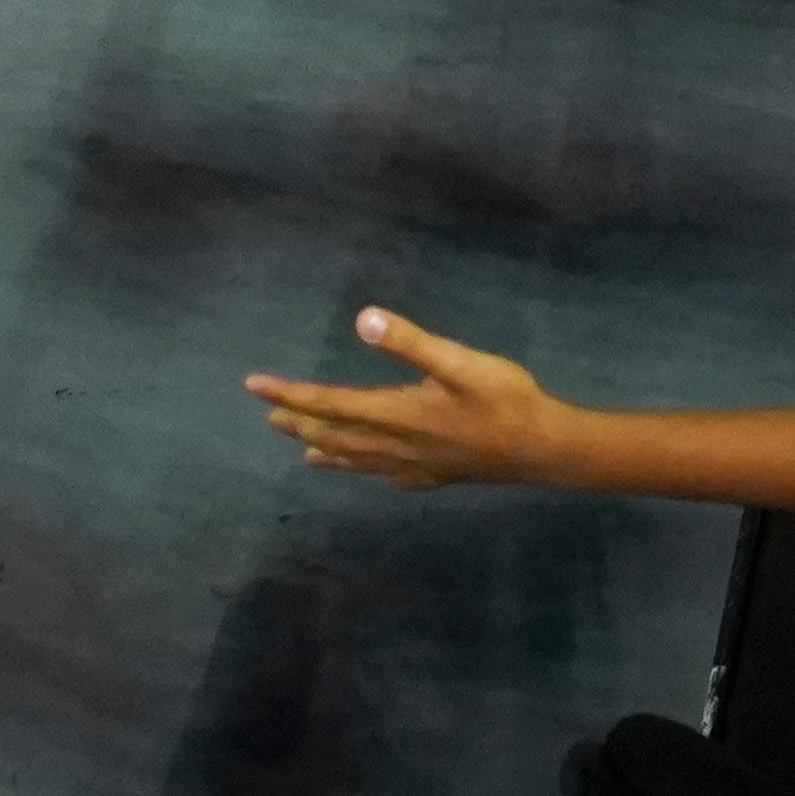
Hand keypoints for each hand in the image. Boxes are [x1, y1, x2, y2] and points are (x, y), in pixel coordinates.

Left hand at [247, 304, 575, 490]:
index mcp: (395, 413)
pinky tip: (369, 469)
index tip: (254, 386)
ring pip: (356, 459)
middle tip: (270, 413)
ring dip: (325, 449)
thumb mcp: (458, 361)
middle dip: (300, 421)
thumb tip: (362, 319)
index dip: (290, 393)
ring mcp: (413, 465)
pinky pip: (384, 474)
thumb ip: (409, 342)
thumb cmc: (503, 398)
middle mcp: (395, 444)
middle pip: (335, 435)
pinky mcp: (433, 475)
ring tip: (301, 448)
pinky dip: (364, 469)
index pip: (329, 404)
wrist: (540, 448)